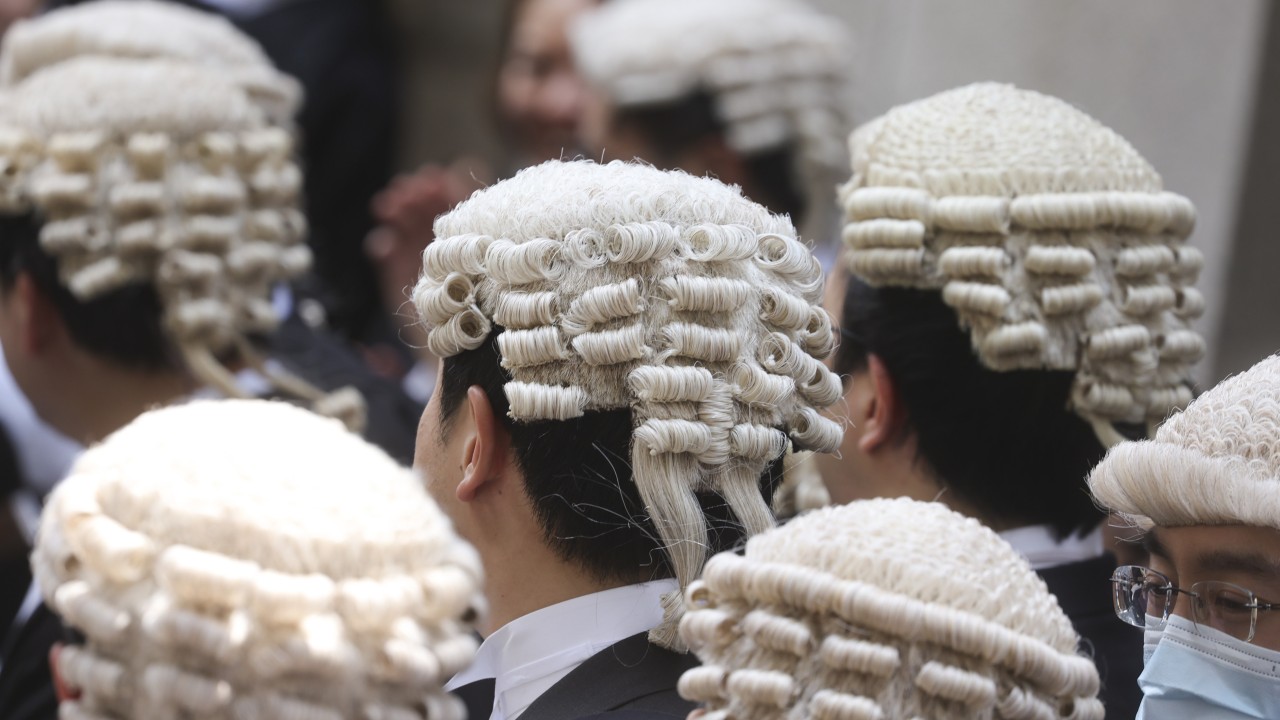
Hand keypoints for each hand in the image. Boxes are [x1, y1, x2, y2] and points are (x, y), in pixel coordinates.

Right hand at [366, 159, 489, 325]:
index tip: (435, 178)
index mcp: (460, 226)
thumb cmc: (488, 299)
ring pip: (401, 219)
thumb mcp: (490, 264)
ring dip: (396, 210)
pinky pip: (384, 250)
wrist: (463, 334)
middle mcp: (436, 232)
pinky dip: (383, 245)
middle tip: (411, 190)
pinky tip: (385, 244)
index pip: (448, 195)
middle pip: (421, 202)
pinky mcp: (395, 267)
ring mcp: (414, 248)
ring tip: (391, 207)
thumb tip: (471, 186)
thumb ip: (481, 229)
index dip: (440, 186)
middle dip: (414, 193)